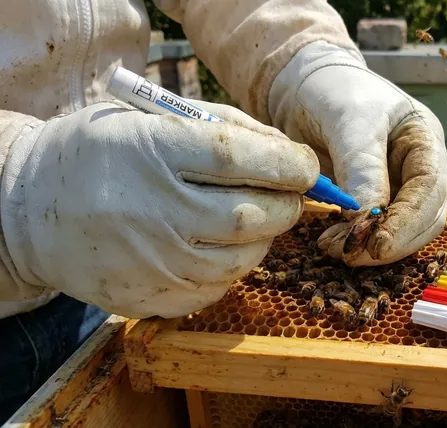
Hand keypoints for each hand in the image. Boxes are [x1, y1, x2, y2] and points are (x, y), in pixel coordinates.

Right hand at [1, 101, 318, 317]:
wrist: (30, 210)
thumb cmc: (103, 153)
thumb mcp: (152, 118)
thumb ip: (227, 129)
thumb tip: (294, 159)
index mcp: (151, 152)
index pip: (240, 158)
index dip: (288, 163)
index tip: (306, 167)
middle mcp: (151, 212)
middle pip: (252, 216)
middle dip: (285, 205)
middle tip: (286, 194)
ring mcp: (150, 263)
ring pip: (243, 259)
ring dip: (262, 238)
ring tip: (248, 217)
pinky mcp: (147, 299)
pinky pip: (217, 289)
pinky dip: (232, 267)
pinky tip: (216, 246)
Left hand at [270, 41, 446, 265]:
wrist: (304, 86)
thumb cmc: (333, 90)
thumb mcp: (349, 121)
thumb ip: (361, 166)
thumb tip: (366, 218)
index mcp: (425, 140)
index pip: (430, 191)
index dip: (408, 223)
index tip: (377, 245)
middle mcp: (418, 168)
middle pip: (424, 219)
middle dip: (390, 241)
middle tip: (351, 254)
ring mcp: (397, 186)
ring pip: (401, 230)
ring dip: (371, 246)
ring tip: (335, 248)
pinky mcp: (371, 200)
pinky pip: (374, 229)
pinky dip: (356, 241)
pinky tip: (331, 241)